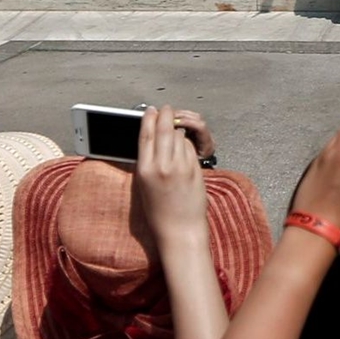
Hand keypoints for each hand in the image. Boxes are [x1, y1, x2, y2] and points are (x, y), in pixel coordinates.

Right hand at [133, 105, 208, 245]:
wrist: (179, 229)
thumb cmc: (159, 212)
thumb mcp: (144, 185)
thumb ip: (147, 162)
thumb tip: (152, 140)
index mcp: (145, 170)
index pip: (146, 135)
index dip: (149, 119)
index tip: (151, 110)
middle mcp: (162, 165)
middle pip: (164, 129)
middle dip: (166, 115)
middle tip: (168, 109)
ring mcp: (180, 167)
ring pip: (179, 136)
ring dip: (177, 131)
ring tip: (175, 132)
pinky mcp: (195, 170)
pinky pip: (190, 148)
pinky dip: (187, 144)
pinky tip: (184, 148)